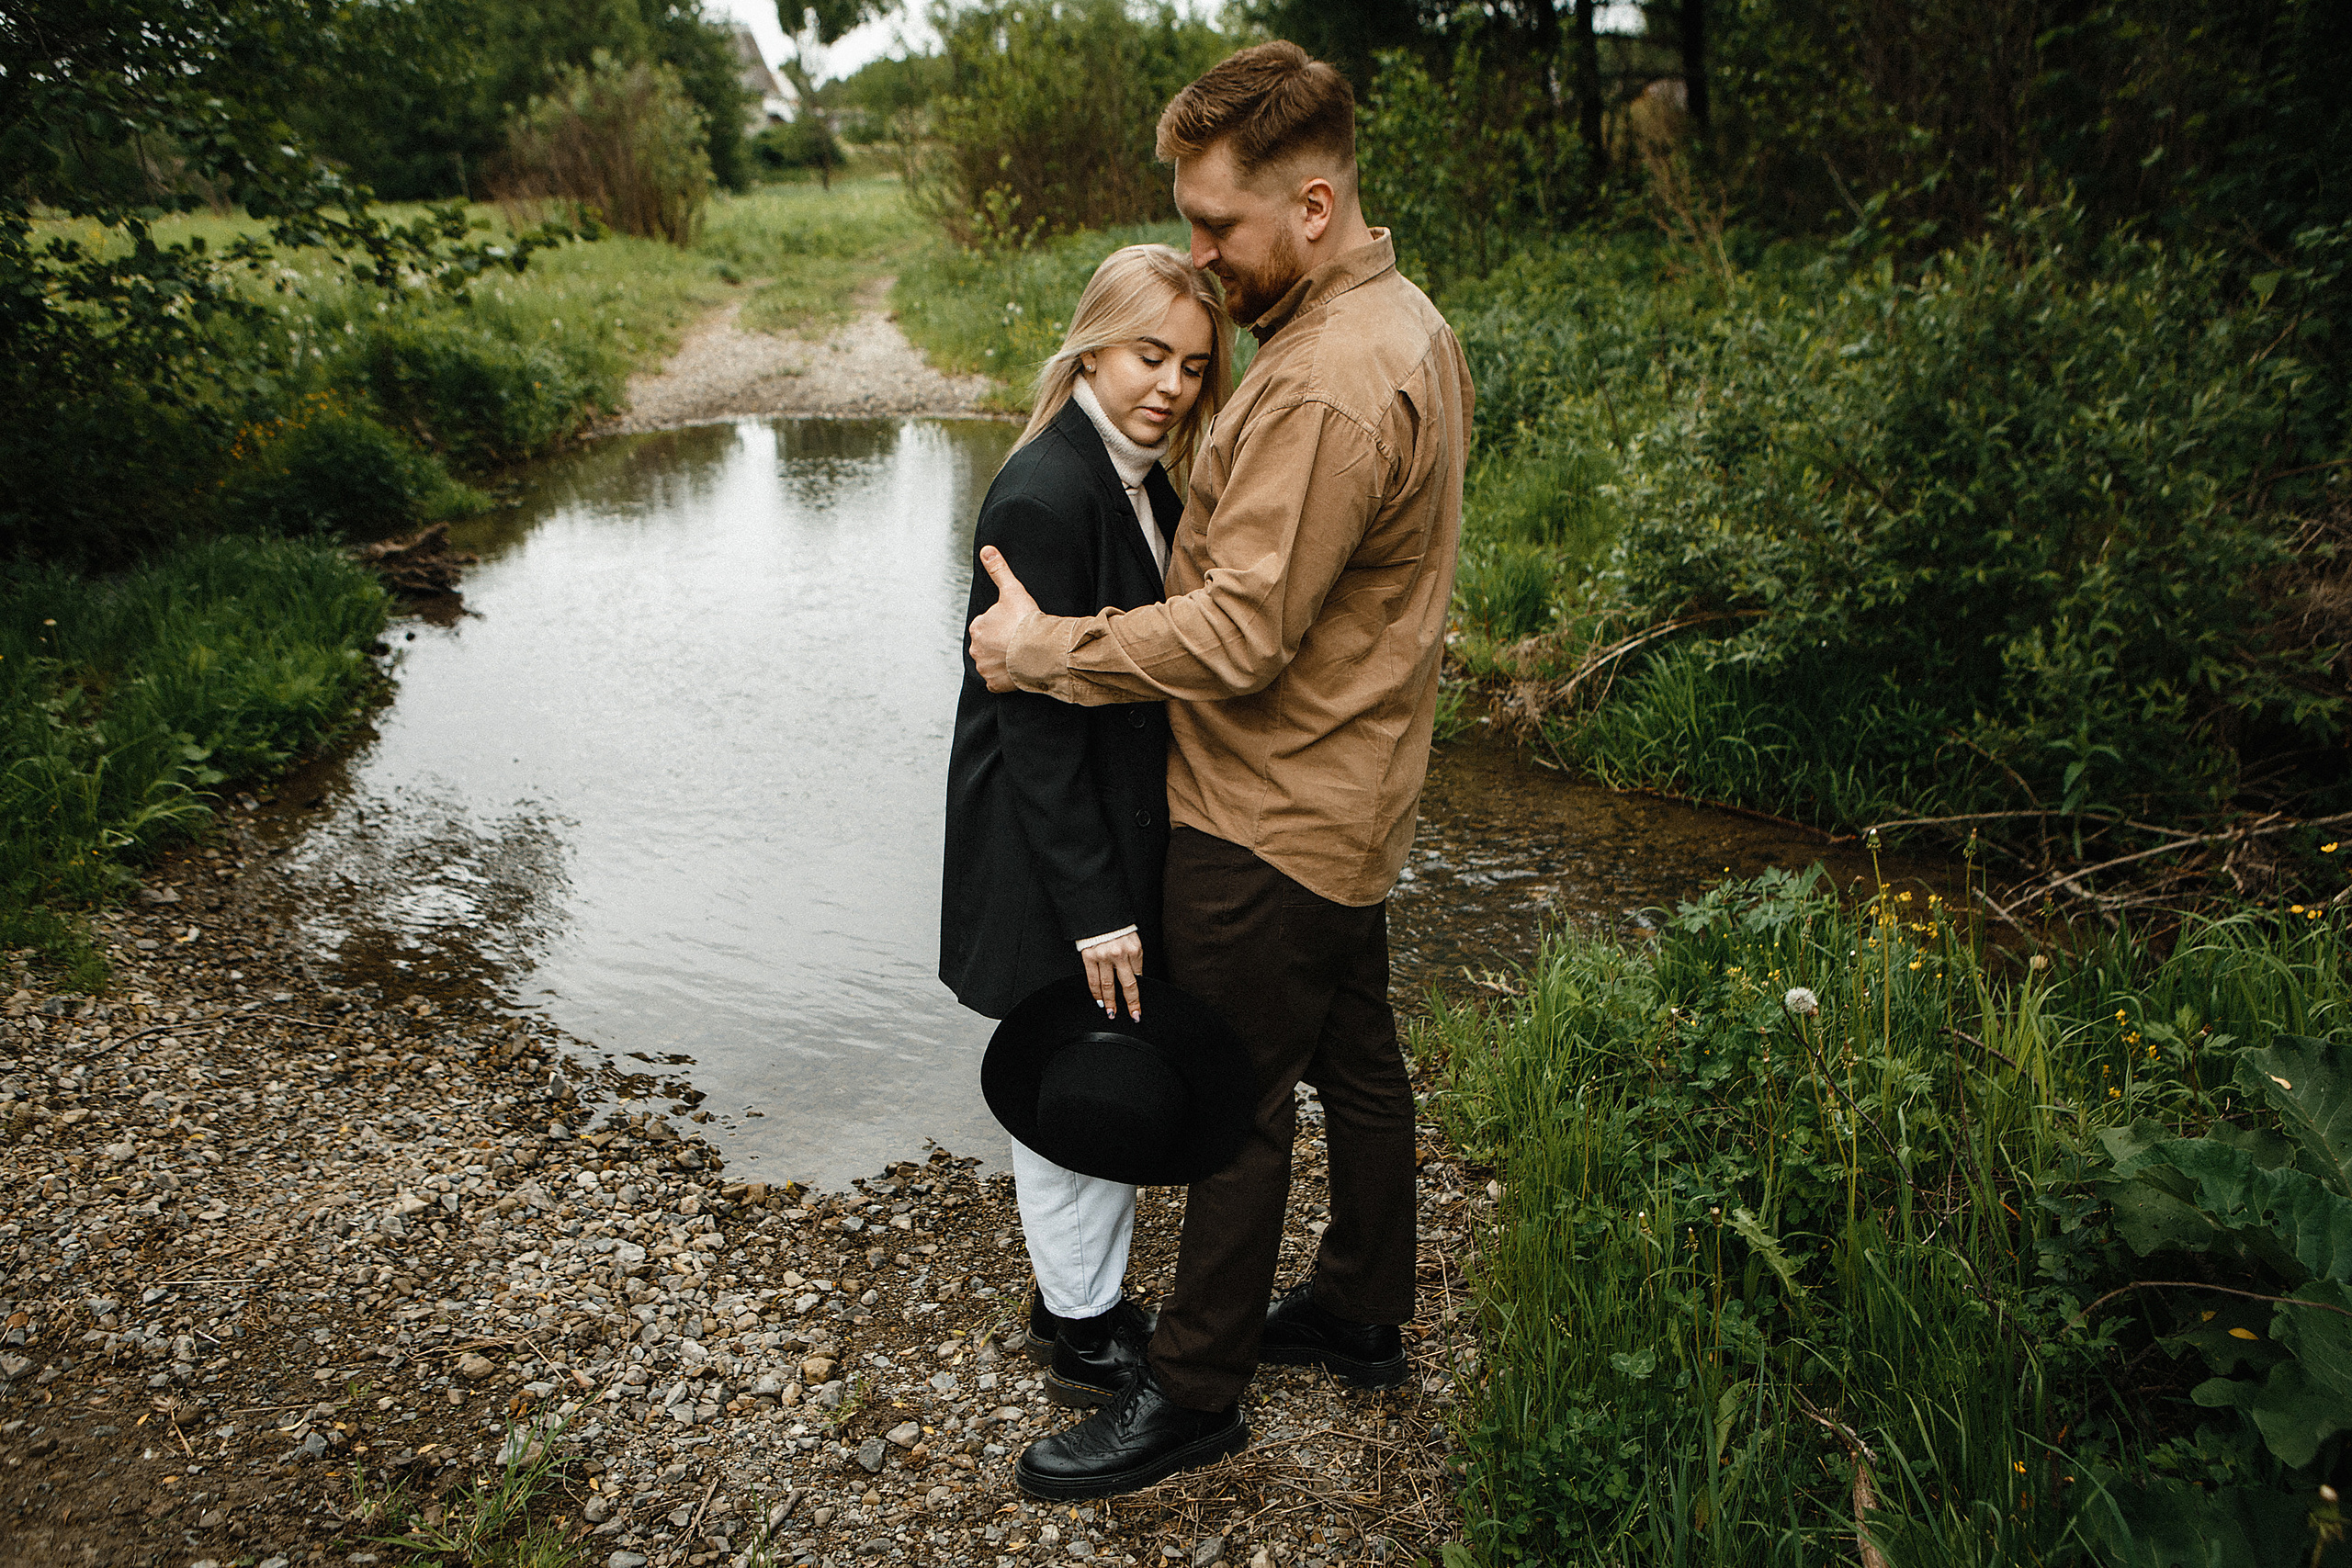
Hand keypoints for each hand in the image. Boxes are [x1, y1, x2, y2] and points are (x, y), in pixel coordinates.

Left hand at [968, 545, 1037, 693]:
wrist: (1040, 649)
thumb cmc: (1027, 621)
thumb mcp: (1012, 590)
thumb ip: (998, 569)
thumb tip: (986, 549)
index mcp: (977, 626)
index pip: (987, 625)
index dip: (1003, 625)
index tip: (1016, 626)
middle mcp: (976, 648)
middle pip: (988, 644)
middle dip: (1001, 643)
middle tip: (1020, 640)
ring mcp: (984, 667)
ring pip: (991, 662)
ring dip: (1002, 660)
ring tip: (1021, 655)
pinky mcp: (994, 684)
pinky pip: (997, 681)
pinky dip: (1005, 678)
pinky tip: (1017, 671)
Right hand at [1081, 932, 1144, 1021]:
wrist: (1098, 910)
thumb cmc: (1116, 925)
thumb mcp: (1131, 939)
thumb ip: (1132, 957)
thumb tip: (1134, 977)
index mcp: (1134, 949)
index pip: (1139, 975)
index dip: (1139, 991)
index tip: (1139, 1003)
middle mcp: (1120, 954)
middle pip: (1128, 985)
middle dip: (1131, 1003)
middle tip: (1134, 1015)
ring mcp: (1103, 956)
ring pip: (1108, 986)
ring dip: (1111, 1002)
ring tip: (1112, 1013)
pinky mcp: (1089, 957)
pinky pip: (1093, 979)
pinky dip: (1096, 993)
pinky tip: (1099, 1001)